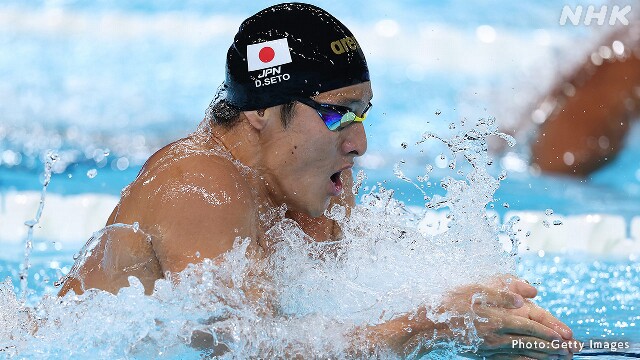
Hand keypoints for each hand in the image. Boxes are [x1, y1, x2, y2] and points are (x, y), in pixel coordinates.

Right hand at [395, 280, 573, 358]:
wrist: (429, 325)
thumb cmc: (451, 303)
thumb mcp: (476, 288)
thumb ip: (503, 291)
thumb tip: (530, 295)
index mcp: (496, 317)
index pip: (528, 325)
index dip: (547, 331)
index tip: (563, 336)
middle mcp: (495, 335)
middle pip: (529, 342)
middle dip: (552, 347)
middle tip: (571, 350)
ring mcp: (490, 348)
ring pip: (521, 354)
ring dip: (543, 356)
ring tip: (560, 358)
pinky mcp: (484, 354)